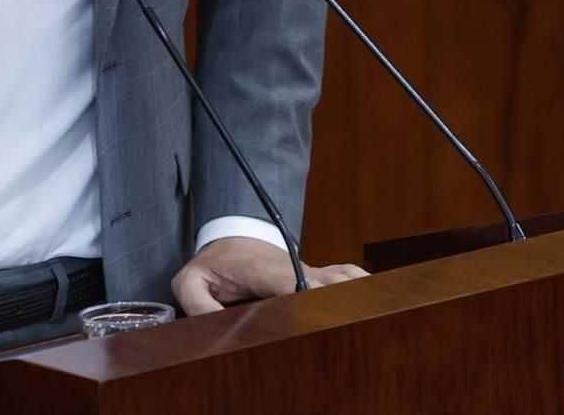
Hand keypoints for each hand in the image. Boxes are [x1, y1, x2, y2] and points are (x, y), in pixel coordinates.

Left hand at [171, 236, 368, 314]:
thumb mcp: (190, 280)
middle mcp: (292, 267)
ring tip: (372, 315)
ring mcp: (308, 270)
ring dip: (357, 294)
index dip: (310, 296)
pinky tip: (374, 302)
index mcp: (262, 269)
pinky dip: (361, 287)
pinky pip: (347, 277)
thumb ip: (197, 302)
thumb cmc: (213, 263)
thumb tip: (214, 326)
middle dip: (341, 301)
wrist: (232, 238)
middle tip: (356, 322)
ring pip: (343, 278)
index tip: (324, 313)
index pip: (291, 282)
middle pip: (326, 283)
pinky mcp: (318, 276)